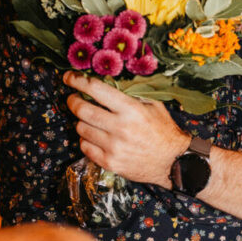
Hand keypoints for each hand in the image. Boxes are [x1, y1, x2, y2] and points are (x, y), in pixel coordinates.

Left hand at [64, 73, 189, 188]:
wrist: (172, 161)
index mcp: (131, 109)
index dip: (78, 81)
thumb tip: (109, 80)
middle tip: (73, 99)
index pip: (96, 90)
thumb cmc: (163, 131)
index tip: (69, 77)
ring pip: (81, 129)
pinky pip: (85, 147)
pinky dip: (86, 140)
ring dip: (81, 122)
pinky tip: (94, 137)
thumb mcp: (154, 105)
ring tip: (89, 120)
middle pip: (82, 110)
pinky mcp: (110, 163)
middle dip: (73, 101)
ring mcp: (114, 147)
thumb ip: (133, 93)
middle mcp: (120, 128)